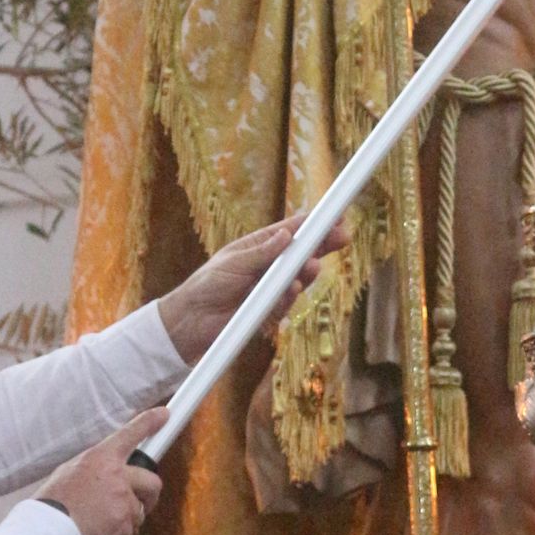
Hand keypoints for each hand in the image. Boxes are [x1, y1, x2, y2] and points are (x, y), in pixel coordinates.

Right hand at [41, 410, 165, 534]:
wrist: (47, 532)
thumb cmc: (52, 504)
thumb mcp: (68, 472)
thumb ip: (94, 470)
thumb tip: (106, 473)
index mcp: (100, 458)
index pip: (129, 434)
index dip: (149, 422)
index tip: (163, 415)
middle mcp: (116, 475)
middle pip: (152, 482)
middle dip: (149, 496)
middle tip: (140, 504)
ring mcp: (123, 501)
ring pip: (139, 512)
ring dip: (124, 522)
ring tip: (97, 525)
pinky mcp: (124, 524)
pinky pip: (128, 534)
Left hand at [158, 216, 348, 362]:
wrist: (192, 320)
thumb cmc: (207, 284)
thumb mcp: (233, 262)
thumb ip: (262, 251)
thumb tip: (287, 235)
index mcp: (261, 246)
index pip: (293, 231)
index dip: (314, 223)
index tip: (335, 214)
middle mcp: (270, 265)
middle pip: (304, 252)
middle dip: (324, 245)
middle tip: (343, 236)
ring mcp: (272, 288)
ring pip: (300, 278)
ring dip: (308, 272)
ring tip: (314, 265)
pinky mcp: (271, 311)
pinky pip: (287, 302)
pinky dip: (290, 296)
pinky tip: (294, 289)